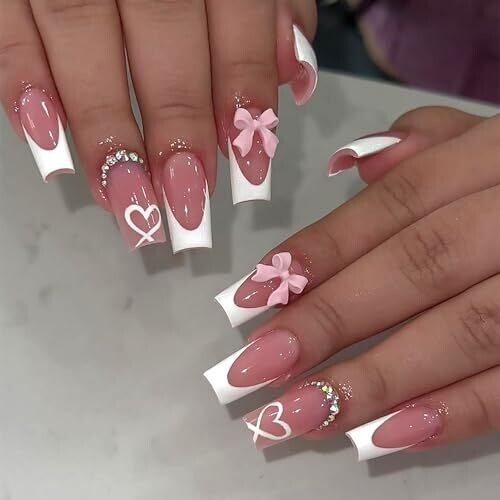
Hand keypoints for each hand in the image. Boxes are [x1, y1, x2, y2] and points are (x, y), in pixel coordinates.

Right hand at [0, 0, 316, 252]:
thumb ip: (273, 3)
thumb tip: (296, 71)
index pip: (235, 18)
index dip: (243, 97)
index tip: (249, 172)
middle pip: (163, 34)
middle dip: (177, 129)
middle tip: (187, 207)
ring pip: (82, 33)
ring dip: (105, 128)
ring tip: (126, 202)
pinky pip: (8, 25)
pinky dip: (23, 83)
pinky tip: (49, 146)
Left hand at [205, 106, 499, 458]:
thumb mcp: (496, 142)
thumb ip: (429, 147)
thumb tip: (355, 167)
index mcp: (495, 158)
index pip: (389, 210)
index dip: (315, 255)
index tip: (247, 302)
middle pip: (413, 269)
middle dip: (328, 324)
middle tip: (252, 371)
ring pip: (462, 331)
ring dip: (374, 381)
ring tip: (298, 415)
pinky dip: (455, 412)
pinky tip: (384, 437)